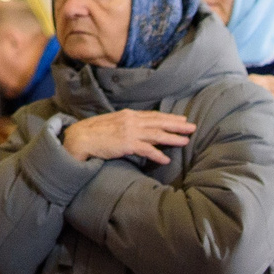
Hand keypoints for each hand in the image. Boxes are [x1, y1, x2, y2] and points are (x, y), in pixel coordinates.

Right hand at [60, 109, 195, 166]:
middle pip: (159, 122)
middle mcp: (132, 120)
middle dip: (177, 125)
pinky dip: (158, 154)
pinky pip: (147, 149)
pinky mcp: (127, 144)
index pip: (153, 116)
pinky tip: (166, 159)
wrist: (81, 137)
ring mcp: (130, 132)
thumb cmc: (95, 131)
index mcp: (129, 115)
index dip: (169, 118)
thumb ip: (128, 124)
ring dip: (173, 138)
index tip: (181, 119)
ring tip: (186, 141)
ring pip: (157, 134)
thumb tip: (141, 130)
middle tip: (192, 127)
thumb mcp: (114, 123)